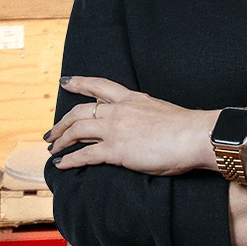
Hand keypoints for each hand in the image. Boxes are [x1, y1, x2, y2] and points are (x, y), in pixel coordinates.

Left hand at [46, 76, 213, 175]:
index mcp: (132, 99)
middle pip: (80, 111)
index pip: (100, 86)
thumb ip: (146, 116)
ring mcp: (115, 130)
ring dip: (61, 140)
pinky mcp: (115, 150)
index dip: (80, 83)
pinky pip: (85, 155)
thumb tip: (144, 126)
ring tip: (53, 148)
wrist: (194, 136)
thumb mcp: (161, 112)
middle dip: (62, 121)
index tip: (66, 81)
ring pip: (77, 131)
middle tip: (52, 130)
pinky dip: (69, 159)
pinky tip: (61, 164)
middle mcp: (119, 111)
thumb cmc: (186, 128)